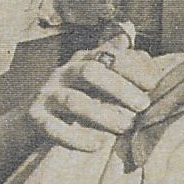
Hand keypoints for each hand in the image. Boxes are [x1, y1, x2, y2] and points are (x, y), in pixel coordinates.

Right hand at [28, 26, 168, 151]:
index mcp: (82, 60)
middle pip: (90, 71)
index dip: (131, 67)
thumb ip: (117, 64)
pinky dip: (77, 138)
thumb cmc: (77, 100)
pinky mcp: (35, 118)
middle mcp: (63, 72)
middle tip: (142, 106)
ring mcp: (47, 95)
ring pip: (74, 101)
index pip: (107, 55)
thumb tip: (129, 38)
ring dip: (102, 115)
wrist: (31, 123)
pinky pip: (54, 128)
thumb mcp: (97, 80)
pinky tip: (98, 145)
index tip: (152, 84)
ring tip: (125, 127)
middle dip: (119, 88)